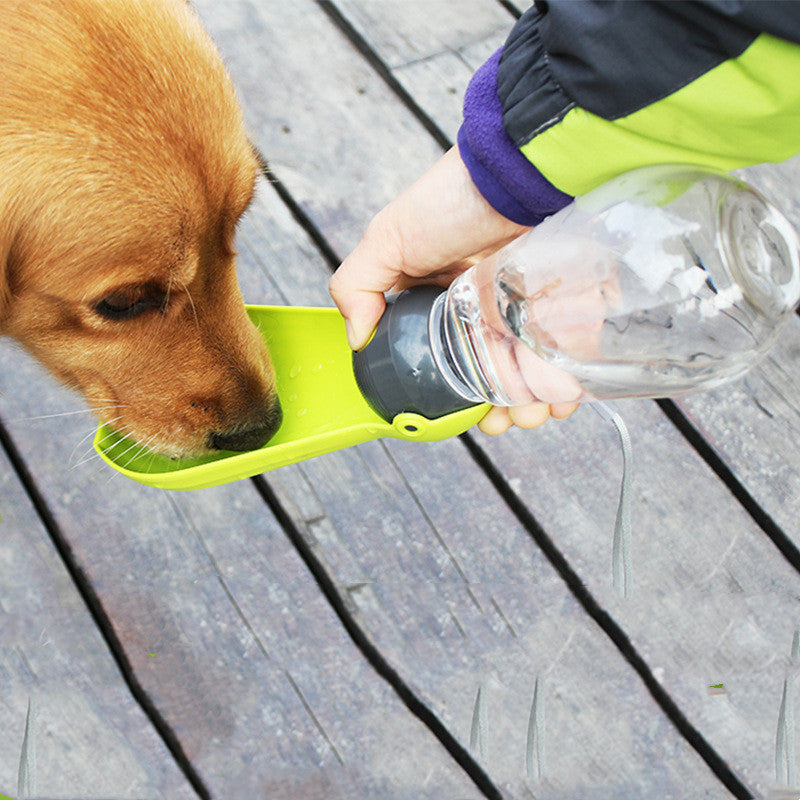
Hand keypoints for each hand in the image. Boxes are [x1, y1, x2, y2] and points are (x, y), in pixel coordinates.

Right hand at [329, 146, 577, 433]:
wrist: (519, 171)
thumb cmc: (453, 199)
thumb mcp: (388, 238)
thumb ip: (358, 285)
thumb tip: (356, 339)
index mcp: (437, 302)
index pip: (440, 361)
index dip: (448, 396)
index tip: (461, 415)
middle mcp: (481, 310)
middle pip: (489, 376)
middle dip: (496, 408)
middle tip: (504, 418)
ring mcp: (524, 311)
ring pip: (529, 374)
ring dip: (532, 404)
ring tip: (537, 412)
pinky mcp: (562, 307)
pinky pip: (566, 356)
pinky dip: (567, 383)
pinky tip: (565, 396)